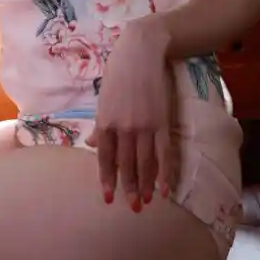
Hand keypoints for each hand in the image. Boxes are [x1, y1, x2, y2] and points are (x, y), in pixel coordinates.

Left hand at [86, 18, 179, 210]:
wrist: (141, 52)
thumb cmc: (119, 72)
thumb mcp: (104, 97)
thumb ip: (101, 123)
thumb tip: (93, 144)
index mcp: (105, 121)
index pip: (105, 158)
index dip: (107, 179)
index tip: (108, 198)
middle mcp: (123, 128)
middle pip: (126, 164)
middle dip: (129, 188)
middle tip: (132, 207)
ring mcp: (144, 126)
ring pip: (145, 163)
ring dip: (146, 185)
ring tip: (146, 202)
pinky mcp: (163, 122)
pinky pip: (165, 153)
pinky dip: (166, 173)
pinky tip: (166, 189)